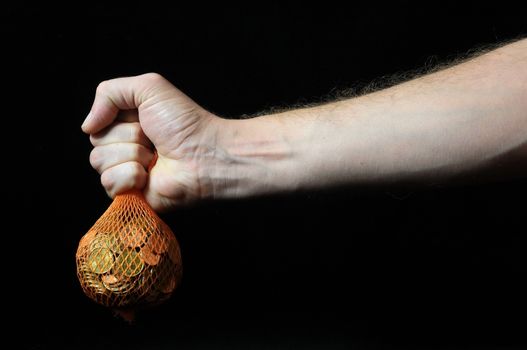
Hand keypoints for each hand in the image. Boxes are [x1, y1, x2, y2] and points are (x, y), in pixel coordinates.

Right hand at [82, 73, 221, 211]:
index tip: (143, 120)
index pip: (97, 122)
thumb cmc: (185, 123)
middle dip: (127, 137)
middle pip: (96, 142)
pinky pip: (109, 183)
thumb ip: (109, 92)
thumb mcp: (148, 88)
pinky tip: (149, 177)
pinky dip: (130, 177)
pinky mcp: (131, 195)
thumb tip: (87, 125)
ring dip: (131, 156)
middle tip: (153, 141)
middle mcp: (125, 148)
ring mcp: (127, 173)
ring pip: (99, 162)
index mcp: (127, 125)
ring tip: (155, 158)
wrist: (206, 155)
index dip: (117, 120)